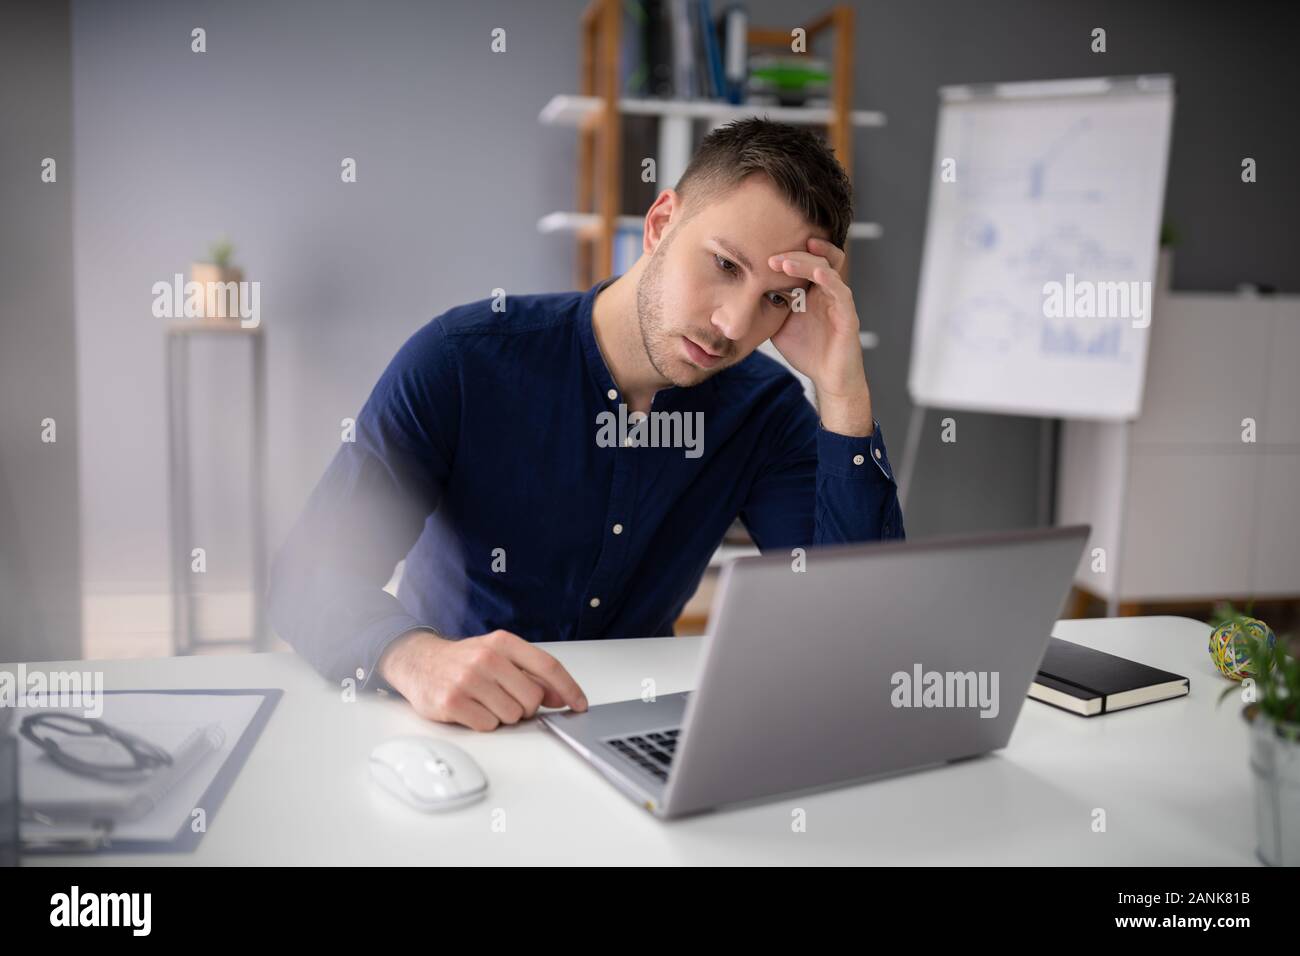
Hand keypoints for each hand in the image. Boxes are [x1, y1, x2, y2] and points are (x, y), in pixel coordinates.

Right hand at [378, 628, 588, 730]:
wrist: (417, 661)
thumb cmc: (463, 660)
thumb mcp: (498, 655)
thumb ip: (531, 673)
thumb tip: (560, 696)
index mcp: (503, 642)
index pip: (548, 666)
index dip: (569, 688)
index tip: (579, 704)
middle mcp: (486, 658)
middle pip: (533, 698)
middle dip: (526, 706)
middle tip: (507, 698)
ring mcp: (468, 680)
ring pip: (512, 716)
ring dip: (503, 715)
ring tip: (485, 701)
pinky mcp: (452, 702)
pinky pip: (488, 726)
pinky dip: (484, 723)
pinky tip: (471, 709)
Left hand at [767, 237, 873, 434]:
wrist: (827, 377)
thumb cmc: (807, 351)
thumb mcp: (779, 325)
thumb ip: (768, 309)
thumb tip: (742, 296)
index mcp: (811, 290)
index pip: (803, 261)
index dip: (787, 254)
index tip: (763, 256)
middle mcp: (826, 290)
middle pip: (815, 258)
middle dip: (793, 255)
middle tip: (772, 259)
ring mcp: (838, 300)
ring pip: (828, 269)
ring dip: (807, 263)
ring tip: (786, 264)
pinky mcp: (848, 314)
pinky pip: (841, 291)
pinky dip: (830, 280)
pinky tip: (817, 274)